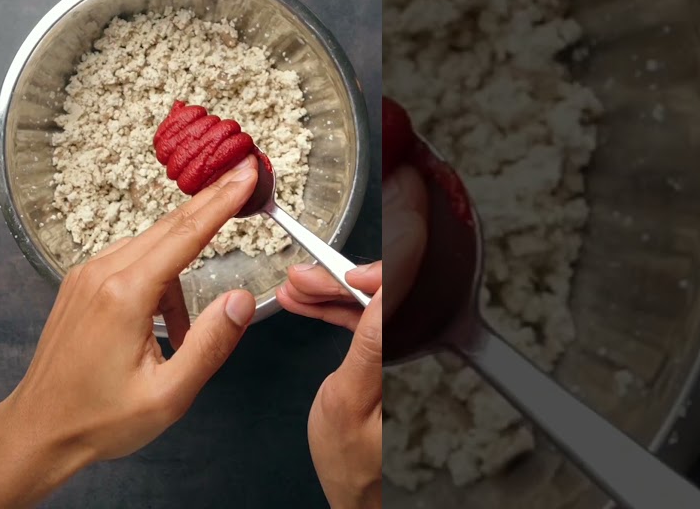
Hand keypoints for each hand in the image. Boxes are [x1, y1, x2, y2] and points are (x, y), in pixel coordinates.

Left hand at [0, 156, 259, 508]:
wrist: (40, 429)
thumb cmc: (99, 418)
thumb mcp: (168, 396)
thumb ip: (210, 345)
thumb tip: (240, 301)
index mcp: (125, 295)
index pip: (186, 234)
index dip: (222, 200)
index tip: (247, 171)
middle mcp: (102, 273)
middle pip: (169, 227)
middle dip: (210, 206)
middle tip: (245, 183)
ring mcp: (86, 275)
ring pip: (150, 247)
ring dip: (180, 271)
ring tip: (178, 341)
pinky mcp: (80, 284)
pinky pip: (130, 263)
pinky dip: (157, 282)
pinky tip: (159, 328)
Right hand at [275, 166, 427, 508]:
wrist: (354, 491)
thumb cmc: (353, 461)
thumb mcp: (349, 399)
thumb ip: (367, 341)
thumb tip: (379, 290)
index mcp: (404, 356)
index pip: (402, 288)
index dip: (391, 250)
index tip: (387, 217)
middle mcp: (404, 350)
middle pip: (380, 291)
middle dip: (340, 275)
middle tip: (305, 272)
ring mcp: (391, 354)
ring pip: (364, 303)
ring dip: (329, 290)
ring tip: (296, 285)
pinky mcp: (377, 360)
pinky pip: (356, 322)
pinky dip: (330, 308)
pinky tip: (306, 300)